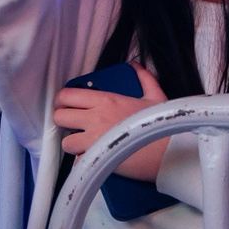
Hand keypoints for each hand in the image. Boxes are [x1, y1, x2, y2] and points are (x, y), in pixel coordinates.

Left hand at [53, 64, 170, 180]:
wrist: (168, 152)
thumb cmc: (161, 125)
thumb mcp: (155, 96)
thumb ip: (145, 79)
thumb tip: (137, 66)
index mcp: (105, 100)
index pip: (68, 95)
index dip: (62, 100)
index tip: (66, 105)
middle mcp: (95, 117)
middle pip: (60, 117)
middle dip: (65, 122)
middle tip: (74, 125)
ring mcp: (93, 139)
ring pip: (66, 141)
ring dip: (74, 144)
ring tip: (85, 144)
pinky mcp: (96, 159)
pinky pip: (78, 161)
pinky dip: (84, 161)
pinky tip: (95, 159)